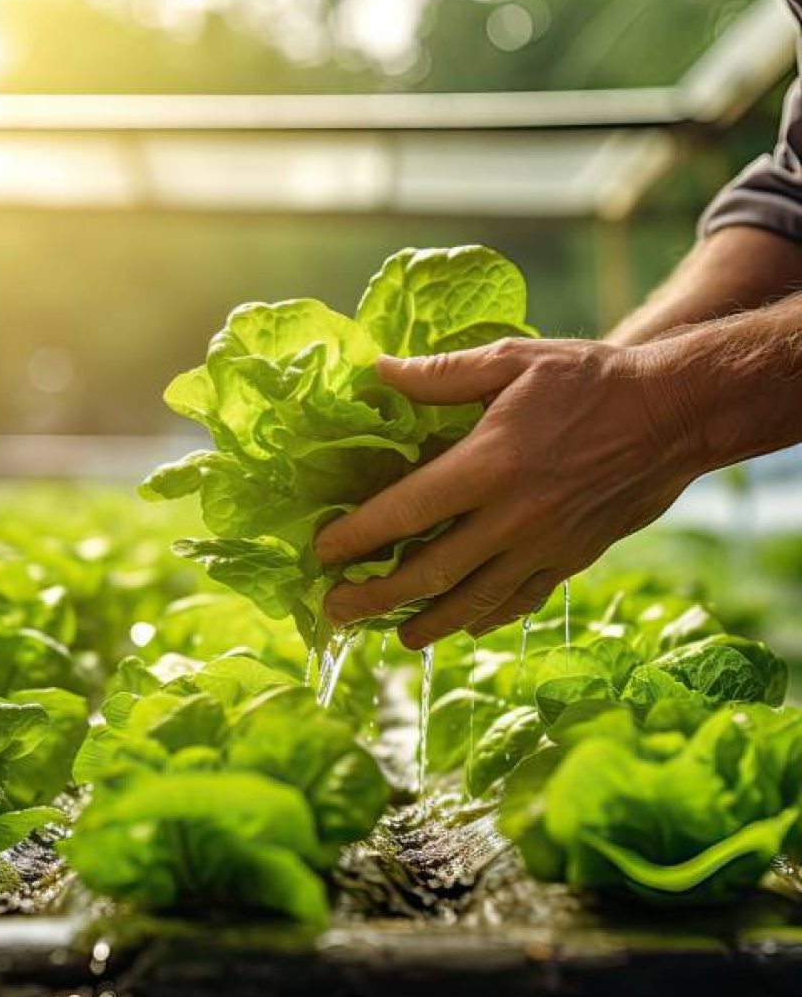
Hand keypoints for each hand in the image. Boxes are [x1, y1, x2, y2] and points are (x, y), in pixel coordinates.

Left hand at [314, 337, 704, 648]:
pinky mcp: (572, 558)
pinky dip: (489, 616)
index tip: (322, 554)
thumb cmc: (589, 381)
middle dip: (377, 596)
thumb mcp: (512, 361)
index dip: (358, 537)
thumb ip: (441, 374)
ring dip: (429, 623)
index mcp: (490, 464)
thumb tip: (378, 371)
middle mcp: (513, 516)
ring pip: (475, 600)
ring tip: (394, 636)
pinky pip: (521, 599)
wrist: (673, 414)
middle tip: (337, 610)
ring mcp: (544, 545)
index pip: (407, 511)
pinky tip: (466, 626)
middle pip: (431, 573)